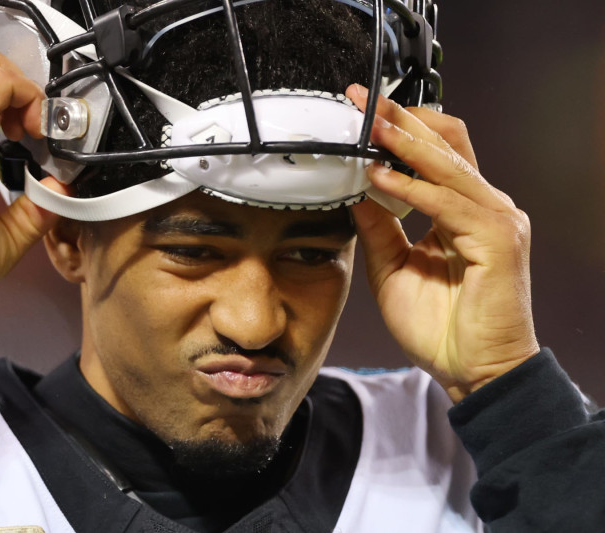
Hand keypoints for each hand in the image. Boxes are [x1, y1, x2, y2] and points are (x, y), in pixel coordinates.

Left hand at [346, 84, 539, 401]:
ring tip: (367, 125)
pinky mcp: (498, 241)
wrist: (473, 373)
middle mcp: (484, 207)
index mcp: (462, 212)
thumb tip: (354, 191)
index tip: (361, 113)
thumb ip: (378, 229)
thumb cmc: (439, 328)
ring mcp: (496, 220)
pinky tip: (379, 177)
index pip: (435, 154)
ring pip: (449, 164)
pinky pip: (449, 204)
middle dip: (400, 119)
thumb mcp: (393, 269)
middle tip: (361, 101)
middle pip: (446, 143)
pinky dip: (412, 188)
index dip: (400, 129)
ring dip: (404, 142)